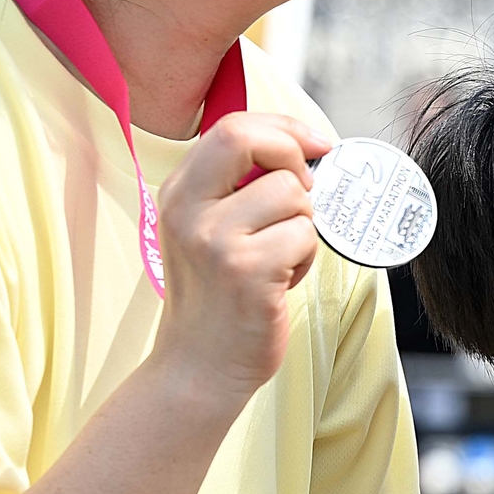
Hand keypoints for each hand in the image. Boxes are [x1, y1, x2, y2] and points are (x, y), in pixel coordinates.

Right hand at [148, 112, 330, 402]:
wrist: (199, 366)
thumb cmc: (219, 296)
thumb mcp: (209, 231)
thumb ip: (239, 188)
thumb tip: (306, 151)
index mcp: (178, 192)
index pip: (231, 127)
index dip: (282, 128)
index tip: (314, 144)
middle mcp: (188, 210)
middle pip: (248, 139)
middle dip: (294, 157)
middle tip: (303, 193)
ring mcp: (215, 240)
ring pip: (293, 196)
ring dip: (304, 226)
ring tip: (280, 258)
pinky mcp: (247, 270)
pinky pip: (305, 236)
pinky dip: (307, 258)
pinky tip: (282, 281)